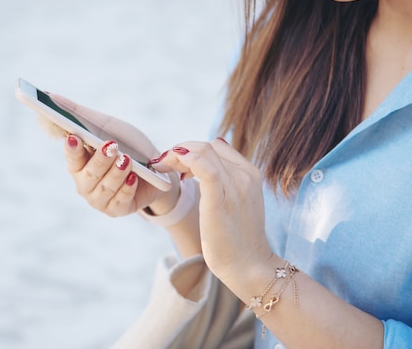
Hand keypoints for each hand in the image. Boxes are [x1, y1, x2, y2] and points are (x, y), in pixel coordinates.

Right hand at [48, 94, 179, 216]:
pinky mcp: (117, 209)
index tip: (74, 137)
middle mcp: (85, 183)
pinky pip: (120, 201)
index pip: (71, 158)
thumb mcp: (107, 125)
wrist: (157, 170)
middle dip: (100, 160)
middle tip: (112, 145)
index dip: (72, 150)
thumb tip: (49, 95)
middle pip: (89, 174)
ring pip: (105, 188)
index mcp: (78, 163)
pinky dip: (127, 189)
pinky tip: (135, 178)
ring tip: (127, 159)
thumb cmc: (127, 145)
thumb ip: (79, 113)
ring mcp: (100, 199)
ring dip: (116, 173)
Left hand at [153, 139, 272, 283]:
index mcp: (249, 174)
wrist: (248, 265)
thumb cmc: (238, 239)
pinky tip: (172, 168)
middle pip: (206, 147)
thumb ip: (227, 179)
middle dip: (179, 151)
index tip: (175, 163)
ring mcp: (234, 186)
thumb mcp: (237, 202)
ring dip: (175, 155)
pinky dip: (185, 160)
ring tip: (162, 167)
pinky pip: (204, 167)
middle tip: (162, 164)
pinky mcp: (220, 199)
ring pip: (202, 152)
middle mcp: (244, 175)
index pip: (216, 146)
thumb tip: (213, 153)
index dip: (191, 149)